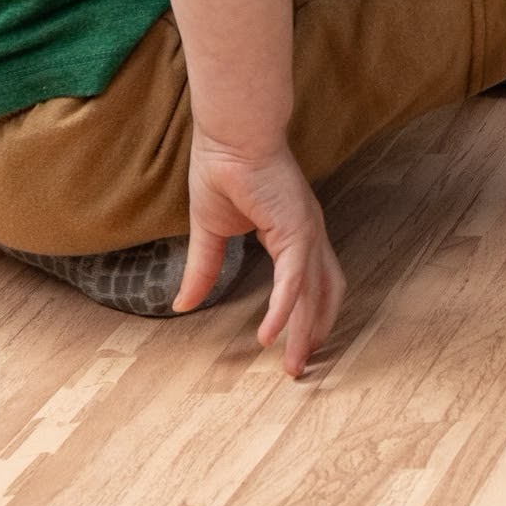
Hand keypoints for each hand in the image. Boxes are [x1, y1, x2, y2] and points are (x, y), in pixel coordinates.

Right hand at [182, 131, 343, 376]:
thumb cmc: (223, 171)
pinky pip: (293, 278)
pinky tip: (269, 336)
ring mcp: (307, 232)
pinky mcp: (296, 229)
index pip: (312, 282)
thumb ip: (203, 269)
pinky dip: (283, 309)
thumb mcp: (210, 231)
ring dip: (303, 332)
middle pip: (322, 295)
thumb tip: (183, 305)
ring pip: (312, 293)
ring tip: (292, 366)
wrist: (230, 135)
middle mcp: (309, 235)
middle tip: (301, 369)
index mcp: (294, 232)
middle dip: (313, 333)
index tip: (297, 346)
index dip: (307, 314)